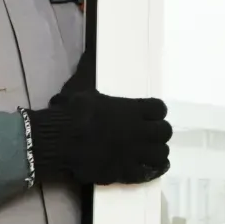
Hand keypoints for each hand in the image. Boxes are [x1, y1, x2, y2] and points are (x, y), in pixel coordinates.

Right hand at [26, 84, 170, 185]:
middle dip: (160, 132)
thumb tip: (88, 51)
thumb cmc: (70, 112)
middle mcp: (138, 130)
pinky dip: (155, 170)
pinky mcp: (126, 172)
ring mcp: (134, 153)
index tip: (151, 114)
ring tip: (153, 152)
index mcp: (130, 108)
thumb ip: (89, 71)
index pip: (159, 108)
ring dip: (159, 152)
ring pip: (162, 153)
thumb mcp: (80, 86)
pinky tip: (155, 168)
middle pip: (165, 131)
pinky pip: (149, 172)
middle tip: (152, 134)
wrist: (59, 141)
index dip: (156, 112)